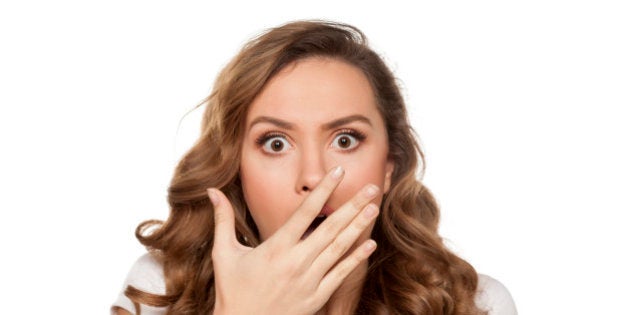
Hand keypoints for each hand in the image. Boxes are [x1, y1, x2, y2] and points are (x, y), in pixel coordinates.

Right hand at [207, 166, 379, 314]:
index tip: (338, 172)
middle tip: (372, 188)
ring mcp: (308, 281)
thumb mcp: (223, 253)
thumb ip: (222, 220)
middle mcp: (296, 262)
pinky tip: (370, 244)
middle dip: (353, 206)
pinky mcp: (316, 297)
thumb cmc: (232, 290)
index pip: (305, 212)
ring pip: (339, 249)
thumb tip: (211, 191)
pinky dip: (355, 259)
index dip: (323, 190)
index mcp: (275, 248)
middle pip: (330, 228)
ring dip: (358, 227)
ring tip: (373, 208)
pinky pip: (340, 275)